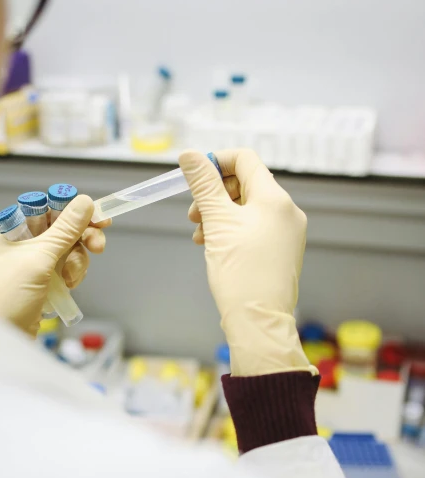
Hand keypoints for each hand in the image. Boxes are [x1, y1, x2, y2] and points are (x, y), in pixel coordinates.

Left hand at [0, 195, 110, 336]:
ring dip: (77, 261)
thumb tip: (86, 201)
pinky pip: (68, 267)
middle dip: (82, 237)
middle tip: (98, 247)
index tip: (98, 218)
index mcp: (13, 229)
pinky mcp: (44, 280)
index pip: (49, 207)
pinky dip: (73, 274)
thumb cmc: (9, 296)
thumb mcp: (39, 259)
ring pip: (70, 248)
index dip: (74, 211)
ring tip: (71, 279)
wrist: (0, 338)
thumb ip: (65, 230)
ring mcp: (34, 262)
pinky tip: (68, 286)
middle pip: (63, 228)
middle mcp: (23, 242)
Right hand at [180, 149, 311, 376]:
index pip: (245, 159)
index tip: (193, 178)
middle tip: (193, 215)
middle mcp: (287, 211)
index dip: (215, 162)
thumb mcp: (216, 223)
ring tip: (200, 235)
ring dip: (219, 214)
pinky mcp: (281, 251)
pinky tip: (214, 246)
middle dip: (214, 193)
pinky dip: (232, 230)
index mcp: (275, 199)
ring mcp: (287, 232)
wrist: (259, 323)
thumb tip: (190, 155)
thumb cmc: (240, 274)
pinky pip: (255, 228)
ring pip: (247, 208)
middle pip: (245, 183)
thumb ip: (203, 185)